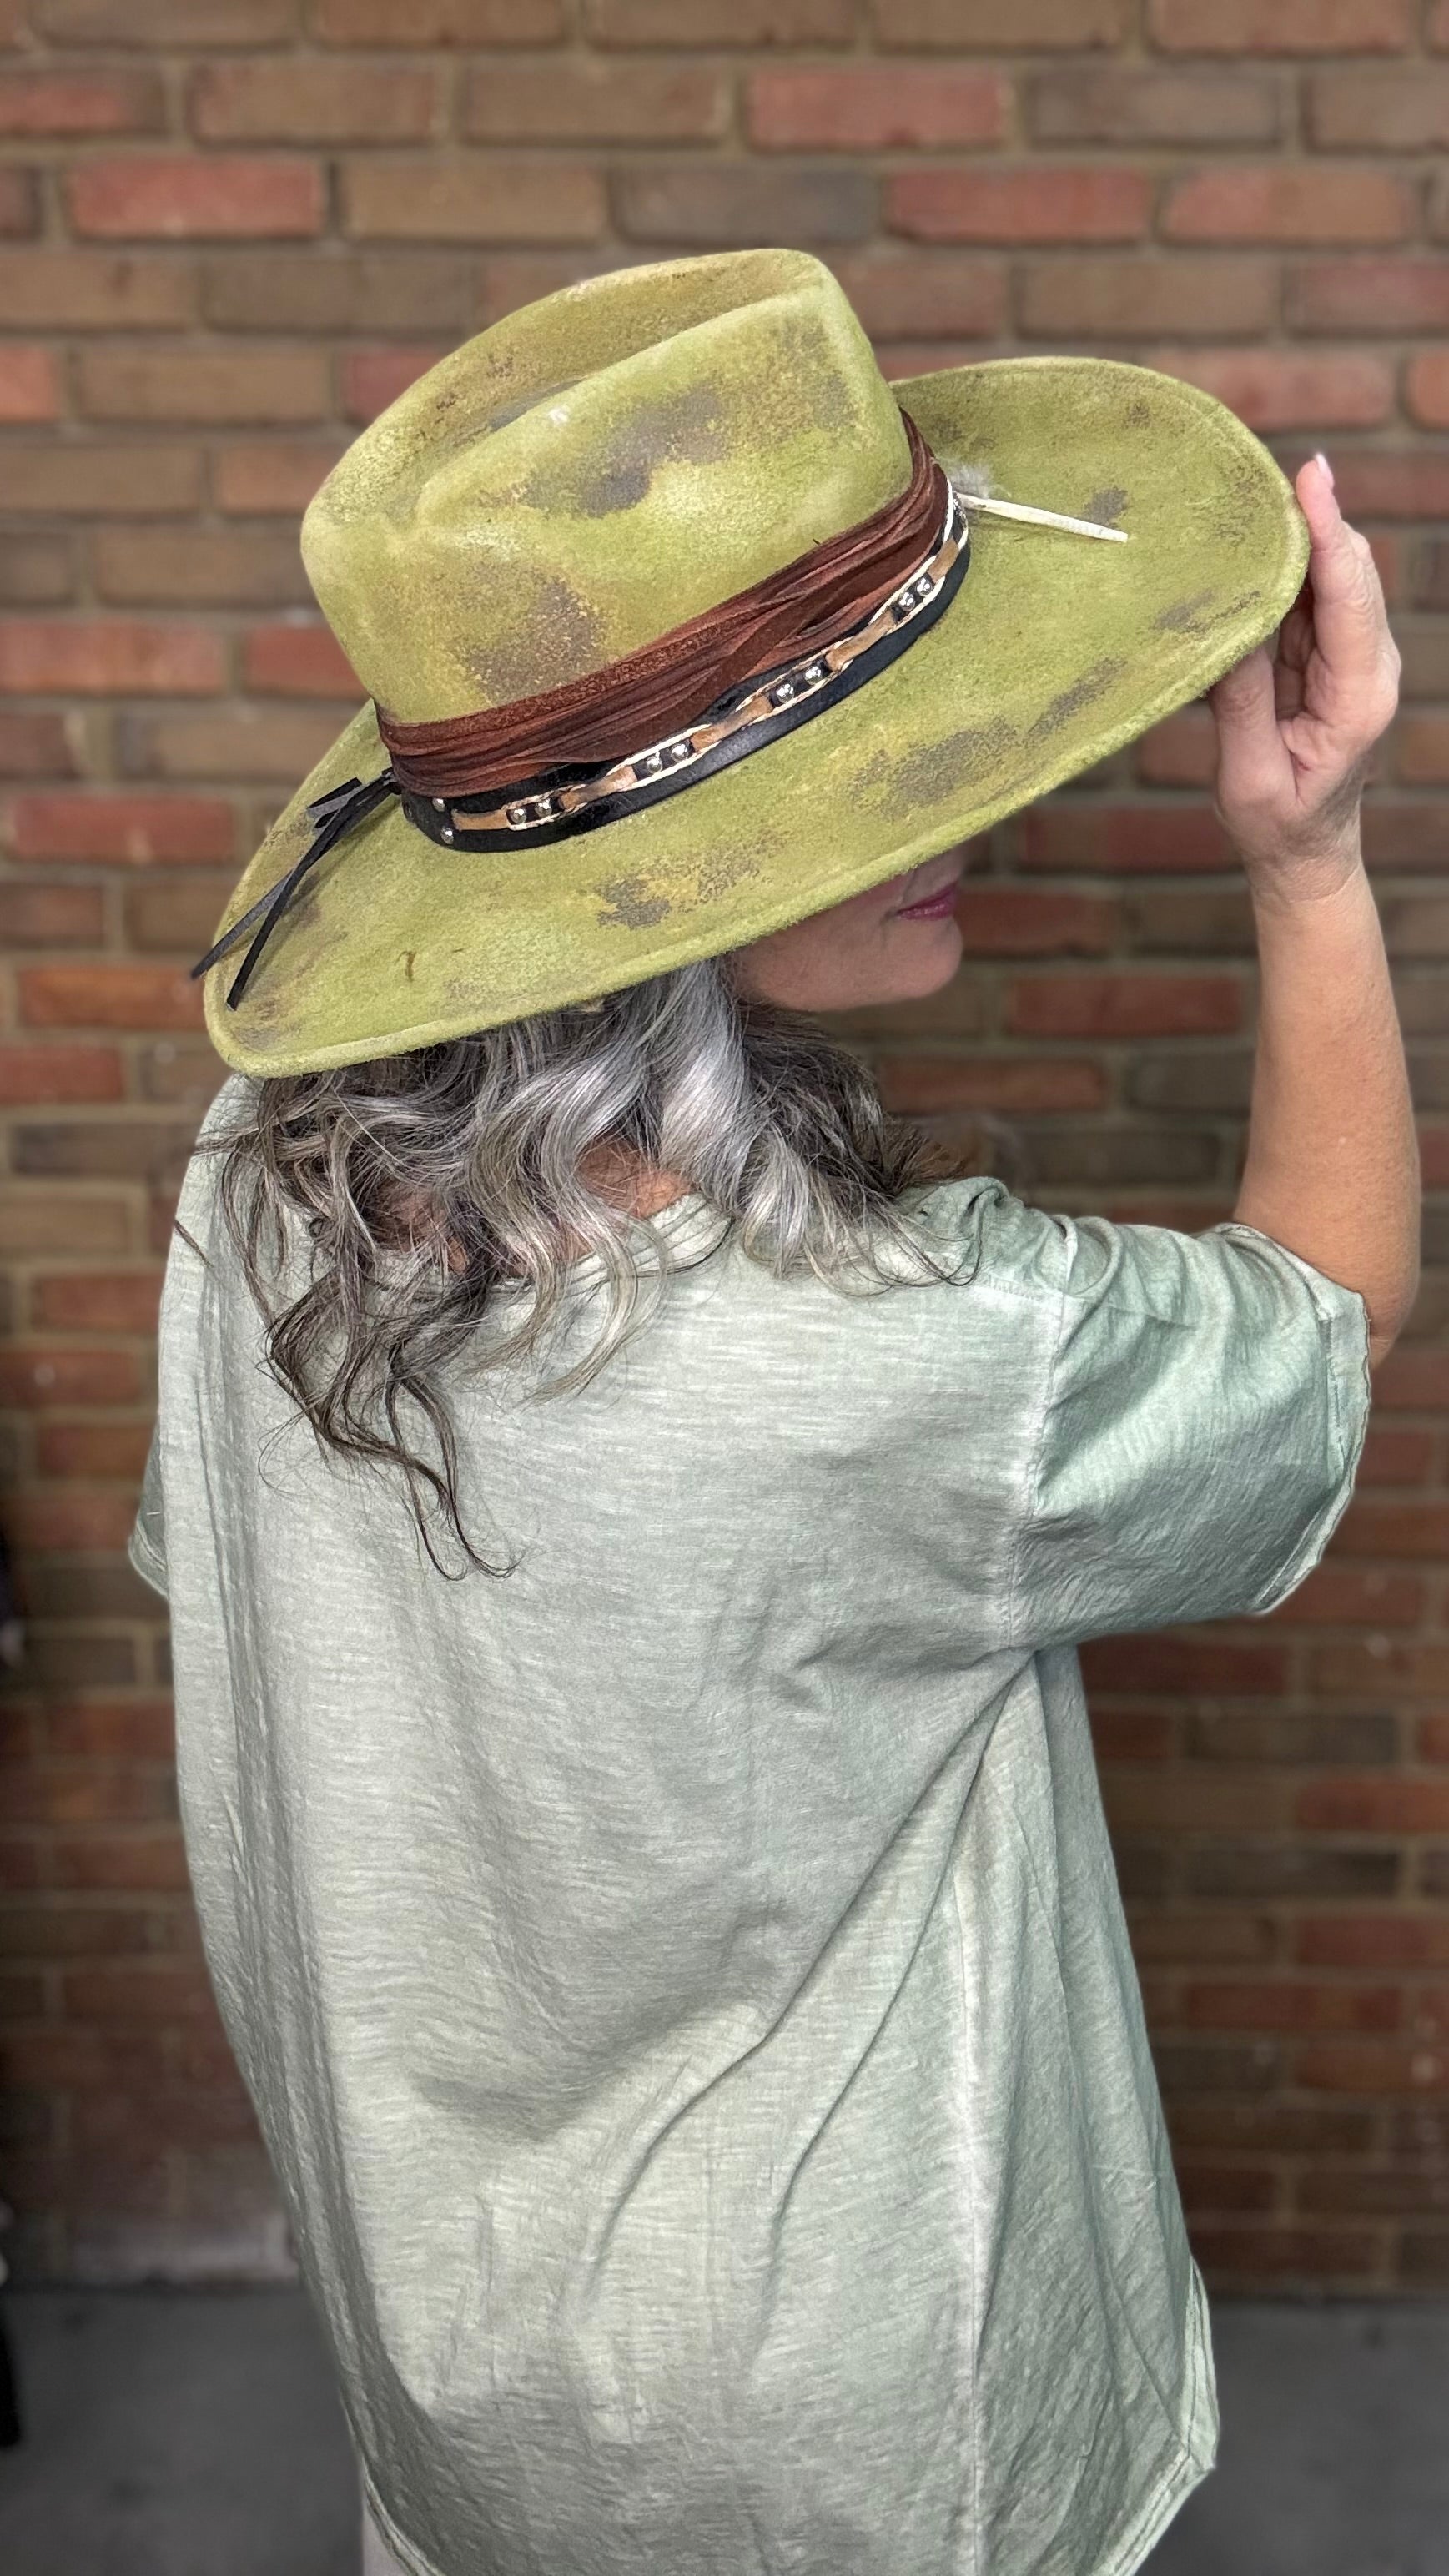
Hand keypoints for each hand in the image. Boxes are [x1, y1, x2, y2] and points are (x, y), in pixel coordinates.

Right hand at [1207, 454, 1399, 895]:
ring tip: (1246, 497)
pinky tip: (1248, 542)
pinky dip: (1281, 566)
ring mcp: (1352, 656)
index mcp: (1359, 697)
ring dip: (1292, 537)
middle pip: (1348, 570)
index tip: (1310, 478)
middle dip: (1310, 518)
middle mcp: (1368, 666)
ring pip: (1329, 575)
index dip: (1328, 533)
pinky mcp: (1328, 654)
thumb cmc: (1278, 824)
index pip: (1349, 597)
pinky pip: (1309, 595)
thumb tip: (1225, 623)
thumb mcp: (1249, 775)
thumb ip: (1242, 701)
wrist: (1304, 851)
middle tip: (1260, 473)